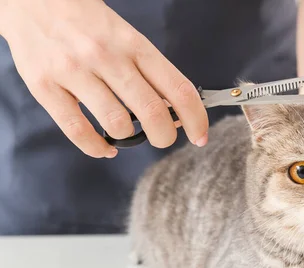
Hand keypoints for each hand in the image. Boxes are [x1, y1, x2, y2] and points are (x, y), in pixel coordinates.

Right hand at [0, 0, 207, 157]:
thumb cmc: (89, 24)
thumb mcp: (127, 38)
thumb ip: (150, 73)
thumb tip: (176, 113)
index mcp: (134, 44)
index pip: (179, 88)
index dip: (196, 119)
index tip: (200, 136)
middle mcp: (107, 56)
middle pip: (152, 112)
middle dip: (165, 136)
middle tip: (162, 137)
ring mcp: (74, 71)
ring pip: (116, 124)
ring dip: (128, 138)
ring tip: (125, 132)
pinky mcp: (44, 86)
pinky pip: (77, 131)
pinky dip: (97, 148)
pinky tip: (106, 147)